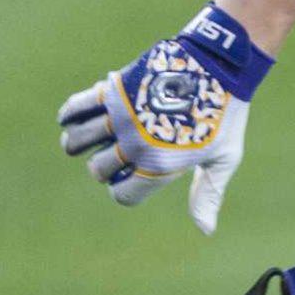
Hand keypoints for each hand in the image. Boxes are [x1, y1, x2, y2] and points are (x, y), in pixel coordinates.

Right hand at [57, 36, 248, 232]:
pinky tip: (72, 119)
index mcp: (161, 165)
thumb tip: (205, 231)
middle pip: (99, 170)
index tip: (133, 179)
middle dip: (104, 167)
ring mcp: (122, 116)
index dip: (125, 191)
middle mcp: (136, 144)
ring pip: (77, 141)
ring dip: (76, 144)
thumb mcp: (224, 158)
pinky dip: (68, 115)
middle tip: (116, 155)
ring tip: (85, 139)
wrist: (219, 64)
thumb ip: (208, 194)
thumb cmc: (226, 114)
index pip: (123, 195)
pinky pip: (76, 107)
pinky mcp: (113, 90)